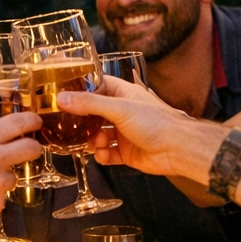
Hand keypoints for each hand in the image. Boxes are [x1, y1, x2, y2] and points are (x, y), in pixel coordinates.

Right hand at [58, 81, 224, 180]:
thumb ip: (89, 104)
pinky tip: (103, 155)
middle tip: (71, 125)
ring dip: (92, 140)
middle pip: (94, 113)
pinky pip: (106, 154)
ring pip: (97, 135)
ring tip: (95, 143)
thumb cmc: (157, 122)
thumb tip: (63, 98)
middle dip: (83, 121)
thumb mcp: (119, 108)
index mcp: (123, 94)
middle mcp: (122, 112)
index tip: (63, 95)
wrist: (177, 149)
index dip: (81, 90)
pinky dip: (102, 156)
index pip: (97, 86)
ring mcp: (124, 132)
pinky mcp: (126, 152)